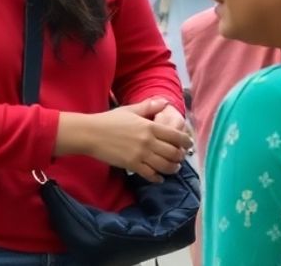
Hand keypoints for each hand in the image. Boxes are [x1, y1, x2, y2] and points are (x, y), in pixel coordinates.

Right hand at [57, 98, 192, 182]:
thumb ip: (150, 106)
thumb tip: (165, 102)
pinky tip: (159, 178)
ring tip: (174, 168)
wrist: (91, 134)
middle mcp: (148, 141)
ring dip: (172, 168)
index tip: (189, 144)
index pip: (175, 135)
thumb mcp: (132, 110)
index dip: (186, 141)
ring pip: (163, 165)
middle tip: (181, 158)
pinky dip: (157, 178)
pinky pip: (149, 174)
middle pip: (172, 152)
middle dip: (180, 156)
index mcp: (150, 126)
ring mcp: (140, 154)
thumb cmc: (110, 120)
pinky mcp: (131, 165)